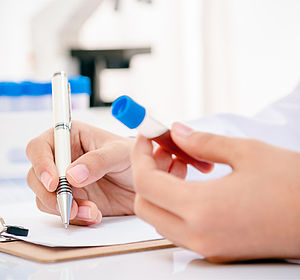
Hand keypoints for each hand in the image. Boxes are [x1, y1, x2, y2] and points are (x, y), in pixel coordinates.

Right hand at [26, 121, 185, 225]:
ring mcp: (66, 181)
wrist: (144, 182)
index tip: (54, 181)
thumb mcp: (120, 153)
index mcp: (71, 137)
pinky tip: (94, 214)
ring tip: (91, 211)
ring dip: (63, 208)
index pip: (40, 146)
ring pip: (45, 196)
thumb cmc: (134, 157)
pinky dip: (75, 217)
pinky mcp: (73, 199)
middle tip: (68, 205)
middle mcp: (64, 158)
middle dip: (49, 193)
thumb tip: (72, 175)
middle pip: (36, 175)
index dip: (41, 163)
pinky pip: (61, 211)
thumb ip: (98, 161)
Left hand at [132, 122, 299, 261]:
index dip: (139, 156)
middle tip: (162, 151)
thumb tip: (177, 132)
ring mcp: (207, 247)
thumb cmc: (295, 186)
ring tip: (179, 164)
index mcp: (203, 209)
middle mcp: (199, 235)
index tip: (145, 137)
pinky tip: (191, 184)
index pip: (146, 184)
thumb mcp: (247, 152)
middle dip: (145, 174)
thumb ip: (202, 141)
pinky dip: (174, 205)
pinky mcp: (216, 249)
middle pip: (145, 205)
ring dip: (159, 190)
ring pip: (159, 218)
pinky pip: (178, 228)